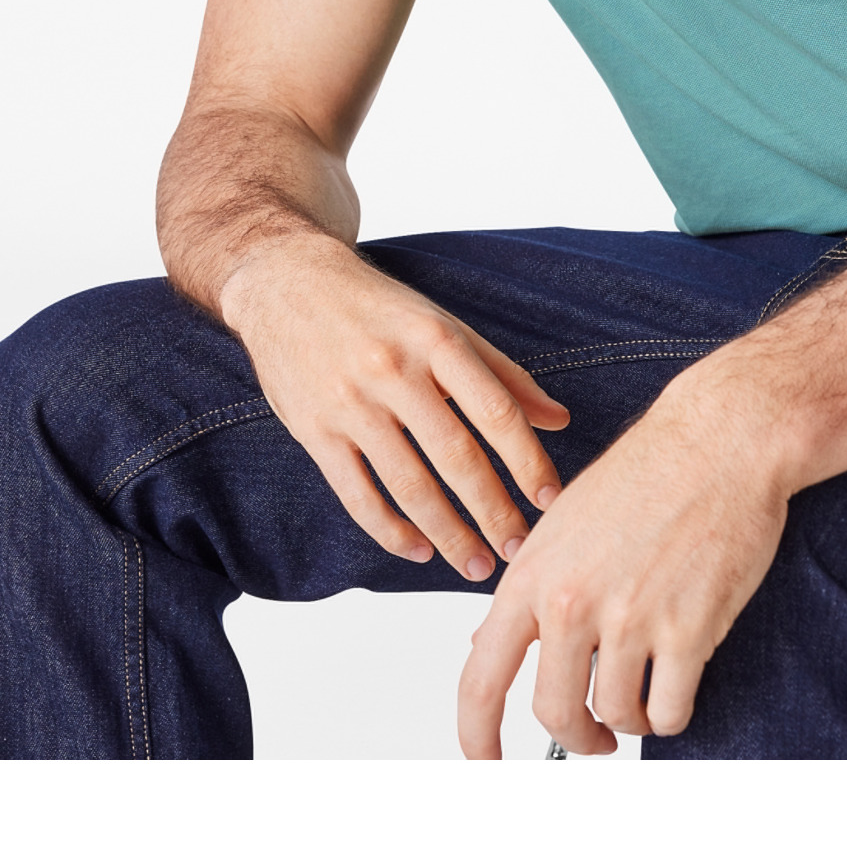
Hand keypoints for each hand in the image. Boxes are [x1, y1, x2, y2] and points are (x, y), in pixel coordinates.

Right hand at [221, 236, 569, 582]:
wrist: (287, 281)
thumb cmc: (379, 308)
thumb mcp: (444, 325)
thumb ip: (502, 374)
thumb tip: (560, 420)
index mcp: (436, 340)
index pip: (494, 409)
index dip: (527, 459)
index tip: (550, 499)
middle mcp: (395, 371)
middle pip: (456, 456)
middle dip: (493, 511)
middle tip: (521, 551)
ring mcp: (351, 403)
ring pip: (409, 484)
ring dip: (449, 533)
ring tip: (477, 564)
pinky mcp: (314, 430)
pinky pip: (357, 494)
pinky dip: (390, 531)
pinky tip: (419, 551)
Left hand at [455, 385, 787, 755]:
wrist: (722, 439)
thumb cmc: (651, 469)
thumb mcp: (563, 522)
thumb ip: (528, 588)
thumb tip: (484, 644)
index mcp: (533, 574)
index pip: (480, 678)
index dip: (476, 735)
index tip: (486, 762)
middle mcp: (572, 601)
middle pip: (554, 713)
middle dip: (577, 739)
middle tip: (595, 739)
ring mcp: (630, 618)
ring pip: (618, 715)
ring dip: (633, 721)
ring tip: (648, 695)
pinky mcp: (687, 629)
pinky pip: (671, 711)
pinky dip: (673, 715)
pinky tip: (677, 690)